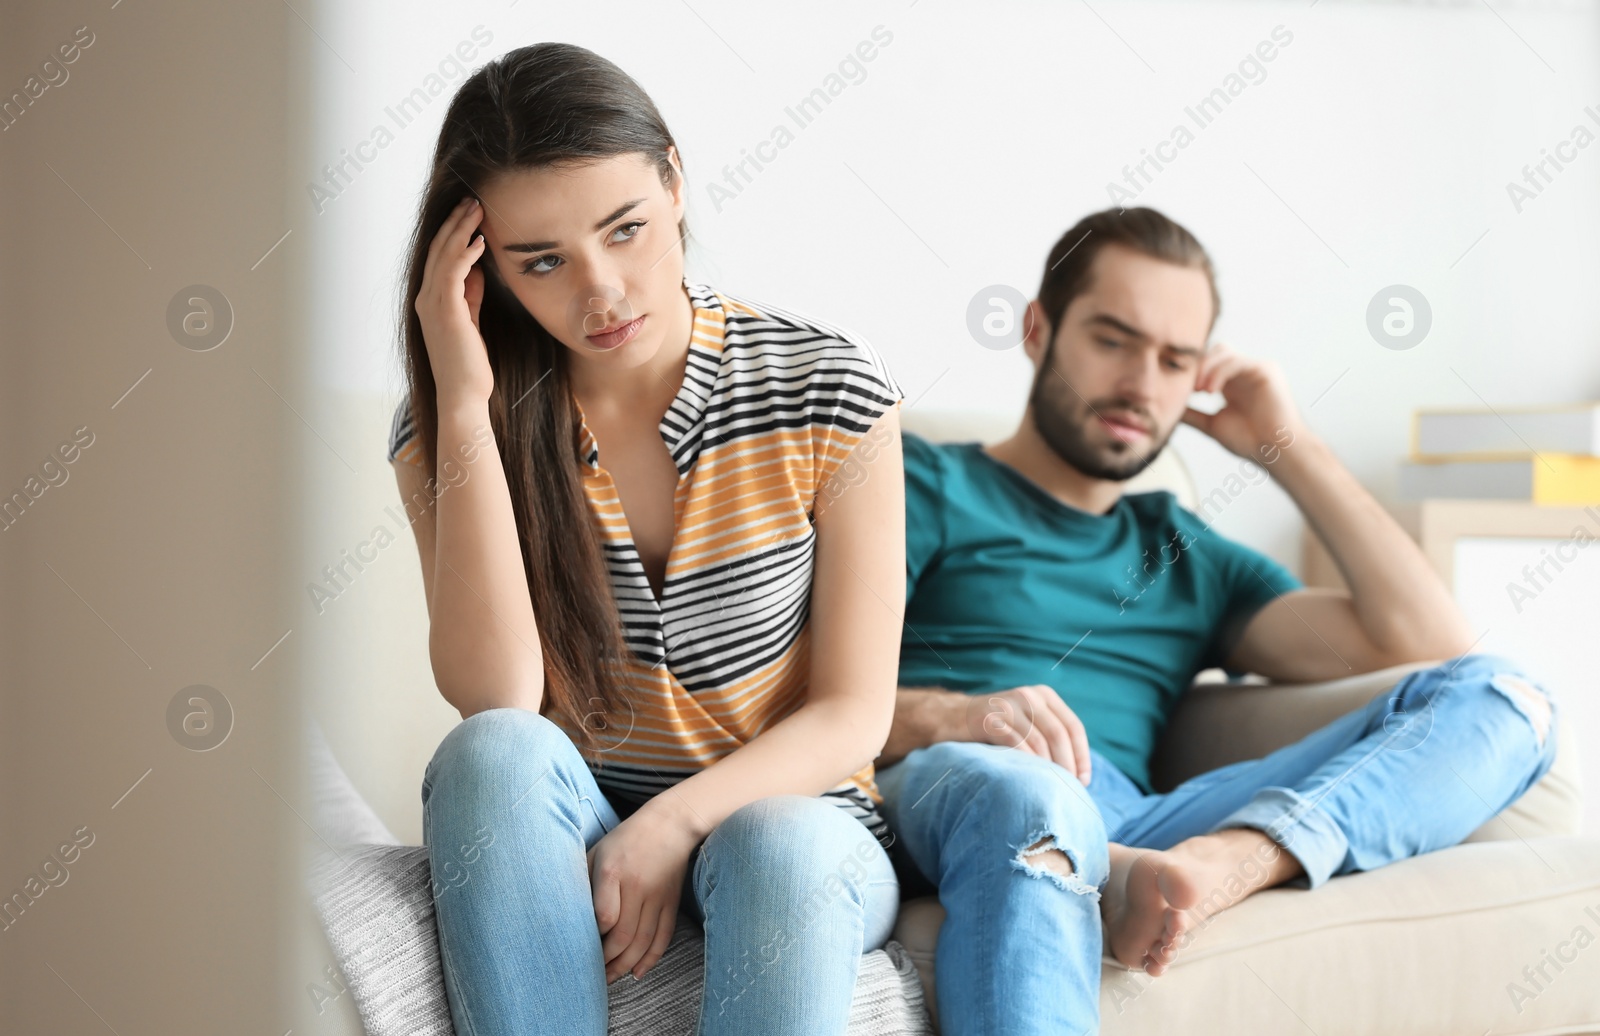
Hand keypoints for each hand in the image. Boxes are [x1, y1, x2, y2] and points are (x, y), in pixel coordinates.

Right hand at [415, 195, 492, 405]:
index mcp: (430, 302)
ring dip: (461, 230)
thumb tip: (477, 271)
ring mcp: (433, 305)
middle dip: (455, 223)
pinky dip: (465, 254)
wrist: (463, 395)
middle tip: (472, 202)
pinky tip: (480, 241)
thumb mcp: (471, 322)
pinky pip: (452, 273)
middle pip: (437, 250)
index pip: (438, 258)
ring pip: (443, 256)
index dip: (452, 234)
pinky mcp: (446, 312)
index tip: (469, 215)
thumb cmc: (469, 365)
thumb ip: (470, 296)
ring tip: (477, 210)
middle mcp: (426, 300)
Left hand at [586, 803, 700, 982]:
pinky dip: (651, 959)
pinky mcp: (672, 902)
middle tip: (592, 975)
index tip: (581, 946)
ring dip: (625, 966)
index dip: (594, 937)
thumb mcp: (597, 851)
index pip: (604, 917)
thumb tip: (567, 914)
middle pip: (623, 936)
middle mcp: (637, 885)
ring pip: (643, 942)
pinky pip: (663, 937)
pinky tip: (637, 972)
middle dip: (606, 962)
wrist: (670, 824)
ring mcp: (658, 895)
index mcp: (613, 871)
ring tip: (610, 978)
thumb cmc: (625, 839)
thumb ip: (583, 880)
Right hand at [959, 685, 1091, 783]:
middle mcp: (1028, 696)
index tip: (1084, 781)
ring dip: (1048, 768)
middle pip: (1059, 734)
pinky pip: (1016, 743)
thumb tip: (1081, 771)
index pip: (1073, 727)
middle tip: (1068, 788)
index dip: (1082, 756)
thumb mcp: (1027, 722)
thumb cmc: (995, 728)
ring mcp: (1008, 706)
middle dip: (1067, 765)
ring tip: (1051, 788)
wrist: (951, 718)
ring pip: (1039, 740)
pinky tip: (1028, 778)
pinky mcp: (989, 719)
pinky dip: (1027, 763)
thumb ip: (1050, 735)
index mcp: (1043, 696)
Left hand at [1180, 343, 1303, 462]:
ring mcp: (1255, 368)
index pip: (1208, 362)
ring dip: (1206, 369)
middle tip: (1189, 388)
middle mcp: (1243, 373)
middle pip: (1215, 350)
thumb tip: (1168, 409)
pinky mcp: (1265, 369)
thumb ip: (1192, 414)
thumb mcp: (1211, 424)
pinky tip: (1210, 391)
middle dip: (1198, 365)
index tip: (1178, 388)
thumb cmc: (1249, 440)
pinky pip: (1236, 361)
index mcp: (1232, 383)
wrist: (1274, 450)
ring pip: (1223, 352)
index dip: (1192, 370)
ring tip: (1199, 391)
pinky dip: (1219, 373)